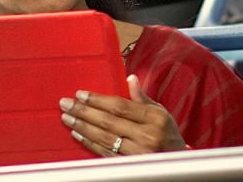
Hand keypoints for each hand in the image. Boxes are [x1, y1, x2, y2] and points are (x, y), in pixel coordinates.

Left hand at [60, 75, 185, 155]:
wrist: (176, 161)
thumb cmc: (167, 134)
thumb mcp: (161, 112)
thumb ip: (142, 98)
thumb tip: (130, 78)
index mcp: (155, 118)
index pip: (121, 106)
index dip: (98, 100)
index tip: (81, 94)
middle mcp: (147, 136)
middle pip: (109, 121)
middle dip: (84, 112)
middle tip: (66, 104)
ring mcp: (137, 153)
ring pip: (104, 138)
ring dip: (83, 127)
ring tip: (67, 118)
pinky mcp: (128, 164)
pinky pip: (105, 152)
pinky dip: (89, 143)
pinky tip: (78, 134)